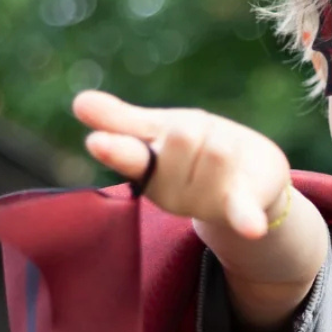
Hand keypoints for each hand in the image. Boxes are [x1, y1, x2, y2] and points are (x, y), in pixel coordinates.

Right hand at [73, 90, 291, 237]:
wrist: (248, 177)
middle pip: (184, 134)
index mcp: (146, 170)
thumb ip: (120, 121)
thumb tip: (79, 102)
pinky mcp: (241, 211)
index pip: (128, 155)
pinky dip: (247, 220)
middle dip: (198, 127)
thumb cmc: (195, 150)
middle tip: (202, 139)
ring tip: (224, 157)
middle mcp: (171, 193)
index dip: (115, 149)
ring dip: (225, 141)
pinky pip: (241, 214)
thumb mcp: (157, 131)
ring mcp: (205, 203)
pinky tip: (252, 229)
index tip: (98, 143)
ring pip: (217, 150)